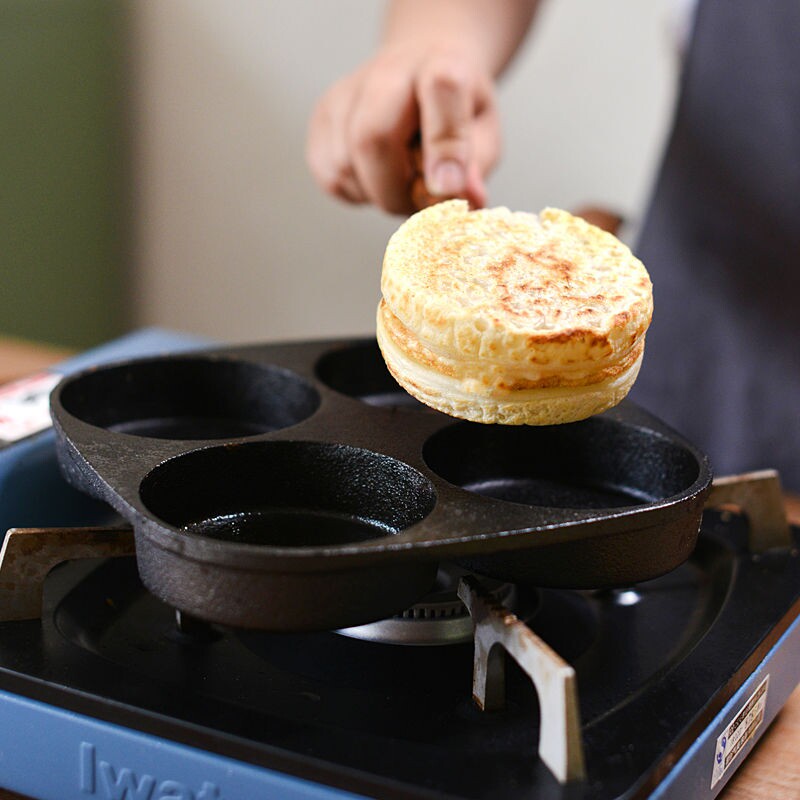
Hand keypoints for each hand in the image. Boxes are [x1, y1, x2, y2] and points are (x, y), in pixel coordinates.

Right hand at [306, 44, 500, 214]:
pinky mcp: (320, 118)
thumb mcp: (483, 130)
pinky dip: (357, 193)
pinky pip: (331, 177)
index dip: (444, 145)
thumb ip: (477, 165)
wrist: (418, 71)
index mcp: (441, 63)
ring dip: (378, 195)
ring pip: (345, 166)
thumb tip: (468, 200)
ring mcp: (345, 93)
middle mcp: (386, 70)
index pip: (441, 90)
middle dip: (396, 191)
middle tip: (419, 203)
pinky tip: (377, 179)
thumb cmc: (456, 109)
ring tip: (403, 184)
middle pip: (372, 137)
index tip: (448, 188)